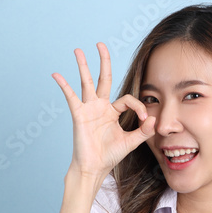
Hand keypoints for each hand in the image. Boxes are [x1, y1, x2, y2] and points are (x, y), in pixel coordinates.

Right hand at [52, 42, 155, 176]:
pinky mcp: (79, 115)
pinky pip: (71, 97)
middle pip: (103, 79)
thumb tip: (154, 118)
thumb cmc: (110, 156)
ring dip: (83, 66)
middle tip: (100, 44)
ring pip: (86, 82)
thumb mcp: (131, 142)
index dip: (139, 106)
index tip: (145, 119)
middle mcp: (100, 107)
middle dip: (103, 61)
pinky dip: (64, 85)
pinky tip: (57, 75)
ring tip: (78, 50)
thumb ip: (144, 130)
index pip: (127, 99)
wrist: (95, 168)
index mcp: (113, 112)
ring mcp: (88, 109)